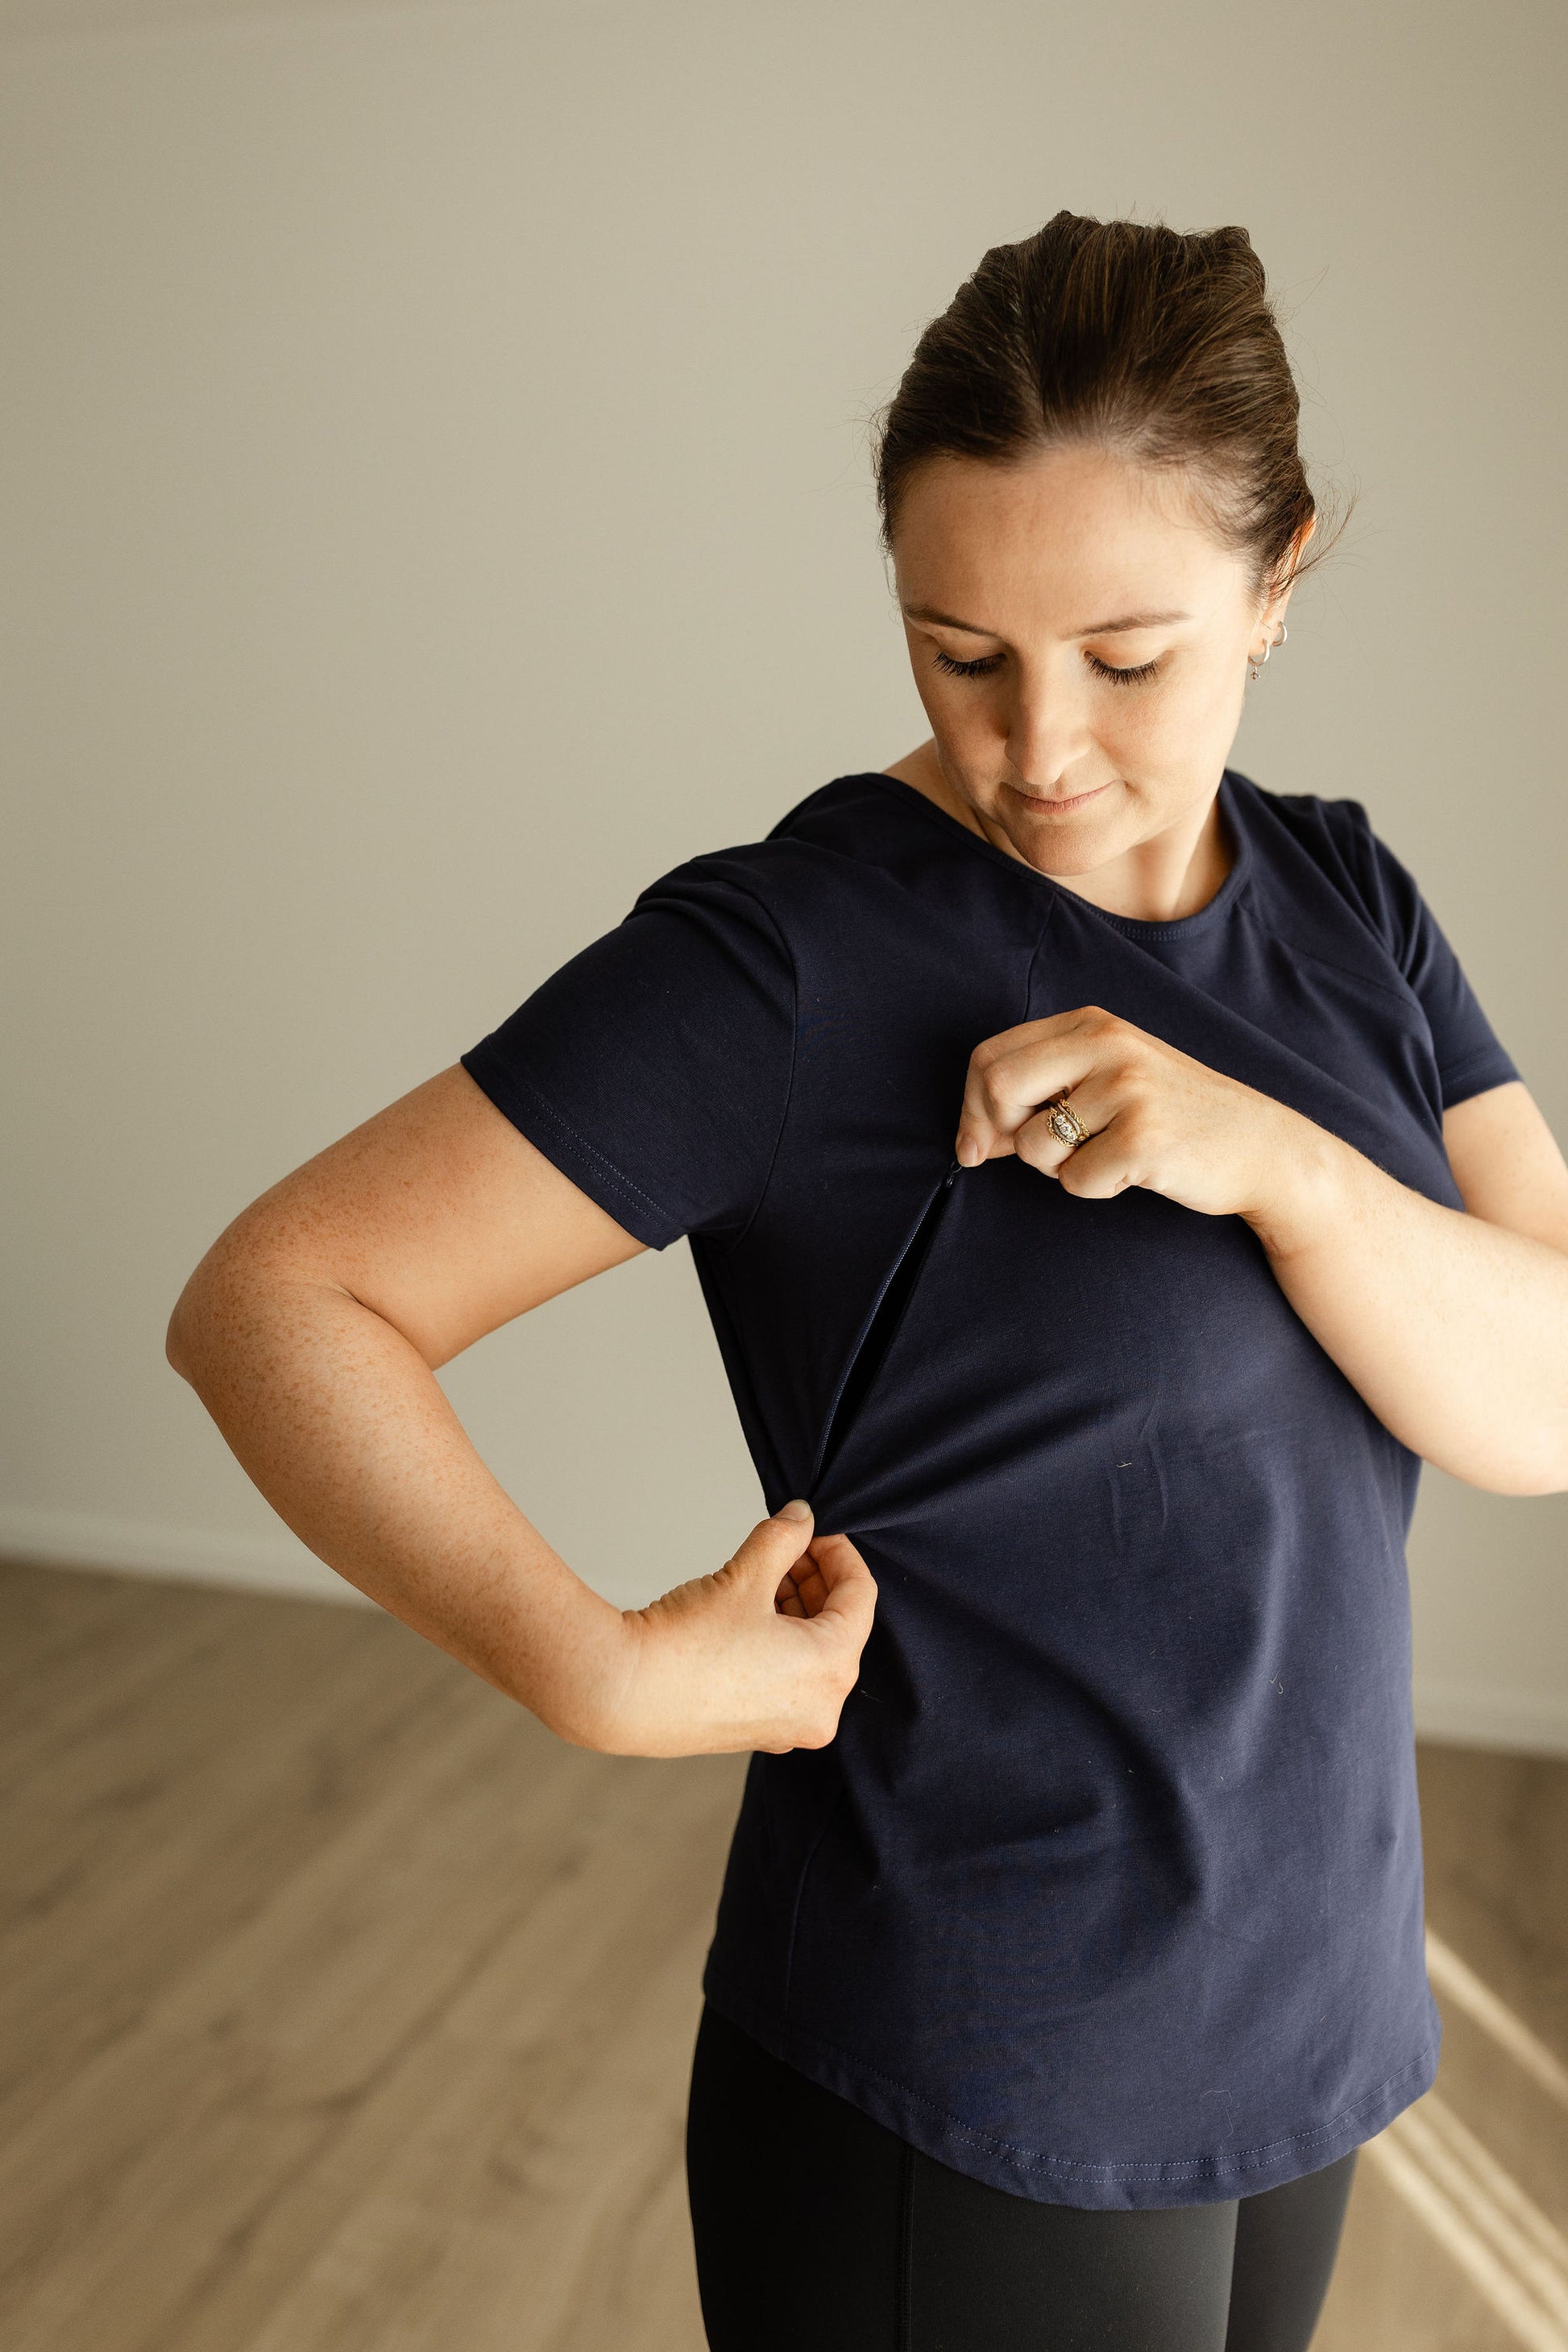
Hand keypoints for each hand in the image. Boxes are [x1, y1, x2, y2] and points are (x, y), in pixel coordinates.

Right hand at [599, 1502, 876, 1757]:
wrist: (622, 1694)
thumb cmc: (685, 1644)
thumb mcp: (744, 1578)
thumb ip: (782, 1540)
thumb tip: (800, 1518)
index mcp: (831, 1669)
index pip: (861, 1597)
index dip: (840, 1554)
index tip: (815, 1531)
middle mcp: (820, 1708)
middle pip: (839, 1627)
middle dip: (815, 1580)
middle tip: (787, 1547)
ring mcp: (788, 1726)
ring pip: (812, 1653)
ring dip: (795, 1609)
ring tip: (761, 1575)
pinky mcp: (758, 1730)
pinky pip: (787, 1677)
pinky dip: (778, 1641)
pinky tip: (747, 1613)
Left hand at [956, 1004, 1321, 1227]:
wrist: (1260, 1146)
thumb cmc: (1171, 1117)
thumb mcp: (1106, 1082)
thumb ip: (1038, 1097)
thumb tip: (970, 1142)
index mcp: (1091, 1024)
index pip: (990, 1056)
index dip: (971, 1107)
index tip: (979, 1144)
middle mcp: (1107, 1045)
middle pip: (997, 1089)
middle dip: (1000, 1135)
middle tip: (1037, 1156)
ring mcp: (1128, 1090)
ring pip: (1033, 1146)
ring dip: (1057, 1169)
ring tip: (1105, 1155)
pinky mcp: (1144, 1139)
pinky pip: (1075, 1181)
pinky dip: (1094, 1188)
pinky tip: (1133, 1172)